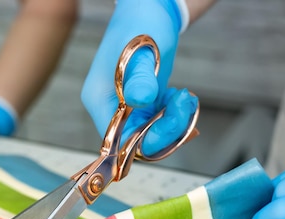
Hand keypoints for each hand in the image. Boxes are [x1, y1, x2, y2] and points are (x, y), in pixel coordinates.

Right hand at [81, 0, 197, 154]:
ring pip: (149, 134)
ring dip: (172, 122)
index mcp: (99, 100)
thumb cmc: (141, 24)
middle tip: (184, 103)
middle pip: (135, 140)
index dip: (145, 139)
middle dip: (165, 129)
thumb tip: (140, 100)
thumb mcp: (143, 50)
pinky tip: (181, 97)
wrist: (149, 8)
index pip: (118, 139)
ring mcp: (125, 107)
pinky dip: (173, 115)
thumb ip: (141, 77)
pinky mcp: (140, 104)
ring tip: (184, 98)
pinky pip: (156, 123)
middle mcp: (109, 108)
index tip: (171, 120)